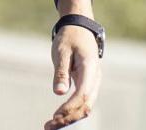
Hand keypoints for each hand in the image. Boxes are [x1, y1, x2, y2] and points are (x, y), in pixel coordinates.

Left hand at [45, 0, 101, 128]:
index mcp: (89, 67)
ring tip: (51, 125)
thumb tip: (59, 92)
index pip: (82, 94)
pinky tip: (59, 117)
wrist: (79, 26)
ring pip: (86, 106)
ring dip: (71, 117)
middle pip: (86, 105)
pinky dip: (72, 111)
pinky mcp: (87, 83)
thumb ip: (61, 72)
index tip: (55, 116)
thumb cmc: (69, 37)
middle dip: (70, 118)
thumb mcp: (61, 51)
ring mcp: (93, 81)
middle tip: (50, 126)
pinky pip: (83, 101)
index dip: (69, 108)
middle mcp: (95, 77)